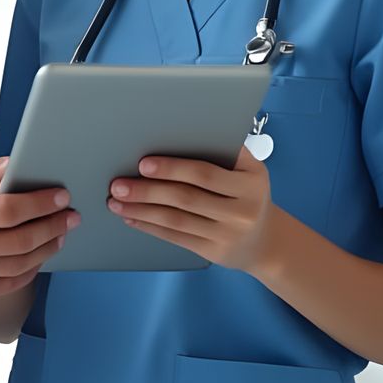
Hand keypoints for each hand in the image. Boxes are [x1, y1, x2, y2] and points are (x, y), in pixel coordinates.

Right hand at [0, 158, 78, 305]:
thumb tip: (14, 166)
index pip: (13, 208)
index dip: (43, 203)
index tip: (60, 197)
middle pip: (24, 237)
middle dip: (54, 225)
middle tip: (70, 216)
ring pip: (21, 264)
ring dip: (47, 249)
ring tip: (59, 236)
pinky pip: (7, 284)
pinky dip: (28, 272)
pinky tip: (36, 259)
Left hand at [107, 147, 274, 271]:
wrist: (266, 241)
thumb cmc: (248, 194)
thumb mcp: (250, 170)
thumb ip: (224, 151)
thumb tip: (182, 130)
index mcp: (250, 183)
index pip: (205, 174)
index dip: (172, 168)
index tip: (143, 163)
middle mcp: (241, 211)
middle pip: (186, 198)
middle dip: (147, 190)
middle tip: (118, 184)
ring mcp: (227, 234)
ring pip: (176, 220)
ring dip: (142, 209)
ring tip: (116, 201)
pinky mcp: (213, 252)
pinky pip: (176, 237)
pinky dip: (150, 226)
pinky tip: (131, 217)